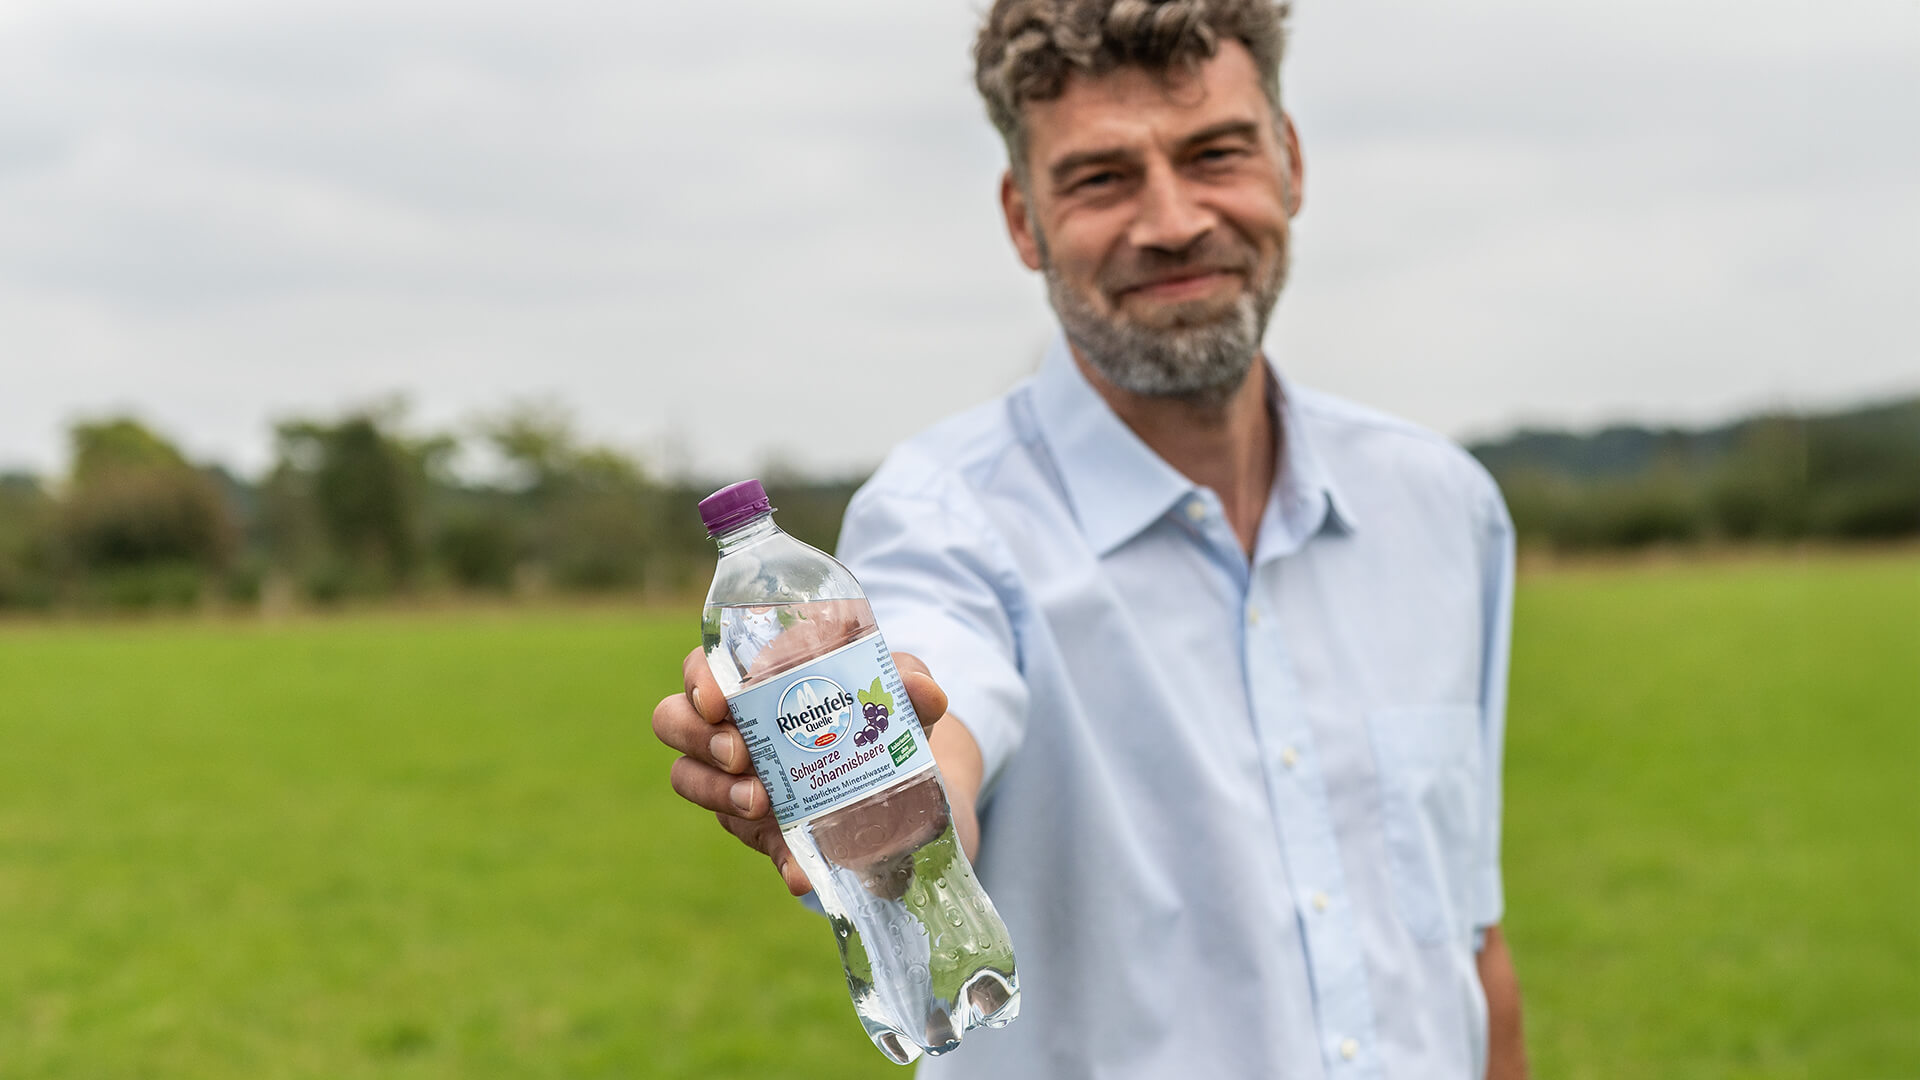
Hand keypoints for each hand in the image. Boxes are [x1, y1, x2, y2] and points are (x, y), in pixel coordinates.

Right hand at [651, 646, 953, 895]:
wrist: (914, 782)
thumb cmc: (887, 713)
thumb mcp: (902, 691)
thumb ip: (910, 681)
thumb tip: (922, 691)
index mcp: (756, 678)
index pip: (703, 668)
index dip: (700, 679)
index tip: (720, 699)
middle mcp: (732, 725)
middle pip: (673, 720)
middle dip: (698, 738)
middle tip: (739, 753)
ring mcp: (739, 779)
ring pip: (689, 778)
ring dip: (716, 791)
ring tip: (759, 802)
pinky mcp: (766, 830)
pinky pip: (759, 845)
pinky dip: (780, 858)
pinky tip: (798, 869)